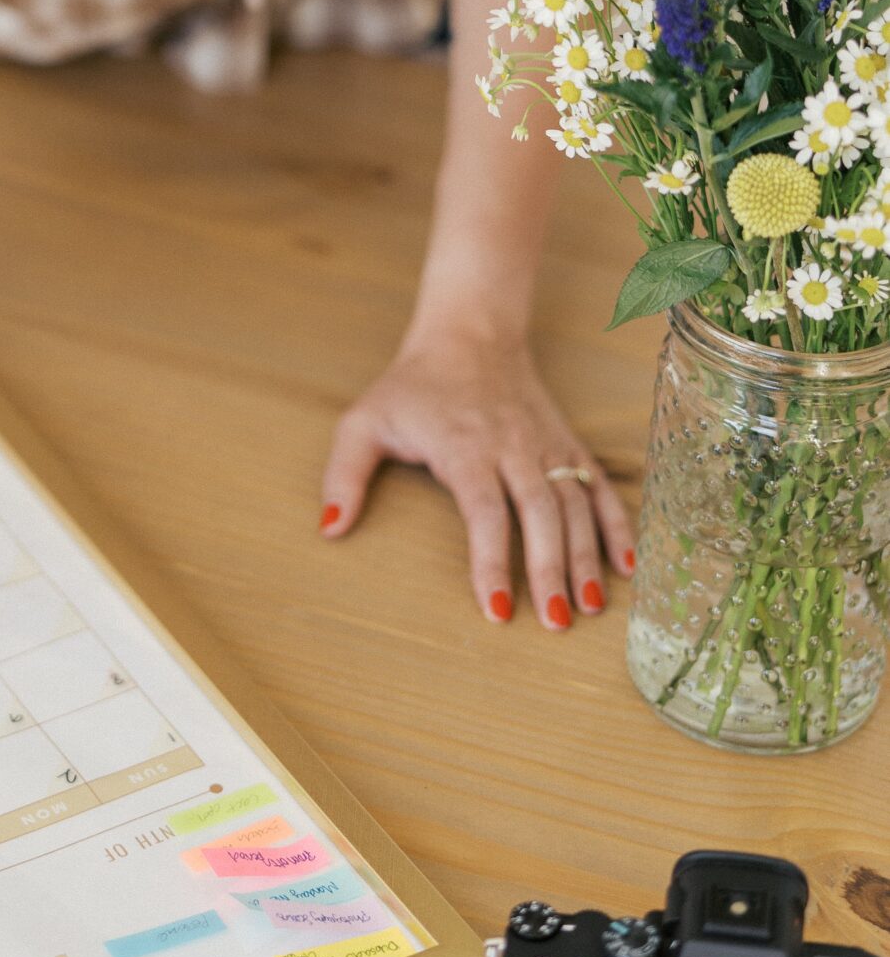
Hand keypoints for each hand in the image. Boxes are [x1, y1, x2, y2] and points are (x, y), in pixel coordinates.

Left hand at [316, 328, 633, 627]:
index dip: (492, 561)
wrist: (470, 332)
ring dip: (586, 557)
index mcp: (464, 446)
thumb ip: (344, 475)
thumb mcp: (364, 421)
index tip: (496, 610)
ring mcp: (546, 444)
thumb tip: (330, 529)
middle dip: (551, 570)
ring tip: (592, 608)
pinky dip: (617, 524)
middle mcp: (513, 446)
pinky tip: (627, 565)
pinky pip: (598, 485)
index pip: (485, 512)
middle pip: (540, 513)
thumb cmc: (412, 385)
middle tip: (555, 623)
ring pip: (574, 504)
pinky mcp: (567, 442)